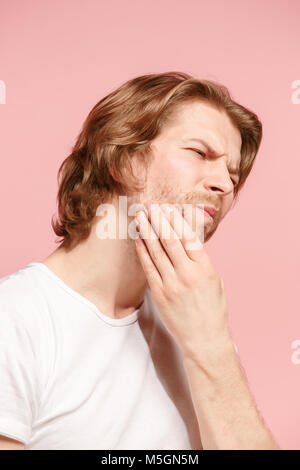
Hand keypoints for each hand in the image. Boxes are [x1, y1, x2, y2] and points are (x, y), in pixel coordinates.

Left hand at [134, 202, 232, 361]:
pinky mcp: (159, 294)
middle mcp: (187, 274)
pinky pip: (148, 267)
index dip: (175, 220)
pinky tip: (138, 238)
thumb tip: (186, 238)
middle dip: (158, 219)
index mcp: (205, 268)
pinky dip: (142, 250)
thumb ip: (200, 260)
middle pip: (169, 240)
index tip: (167, 207)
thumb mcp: (214, 280)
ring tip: (140, 215)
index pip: (187, 237)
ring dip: (147, 230)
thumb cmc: (212, 309)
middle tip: (150, 205)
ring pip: (156, 251)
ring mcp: (171, 284)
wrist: (204, 339)